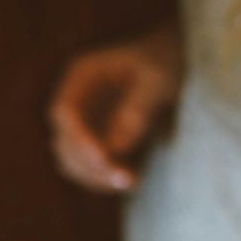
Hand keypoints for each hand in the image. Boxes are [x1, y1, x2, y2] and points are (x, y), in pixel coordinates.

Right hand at [48, 24, 182, 193]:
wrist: (176, 59)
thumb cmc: (167, 59)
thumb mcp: (159, 78)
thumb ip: (137, 109)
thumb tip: (115, 147)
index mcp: (83, 75)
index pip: (65, 112)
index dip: (79, 139)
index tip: (104, 158)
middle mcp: (77, 100)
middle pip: (64, 142)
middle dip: (90, 165)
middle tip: (124, 178)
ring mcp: (85, 122)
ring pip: (72, 161)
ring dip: (96, 177)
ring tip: (131, 181)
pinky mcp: (99, 140)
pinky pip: (90, 168)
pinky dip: (106, 179)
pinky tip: (133, 179)